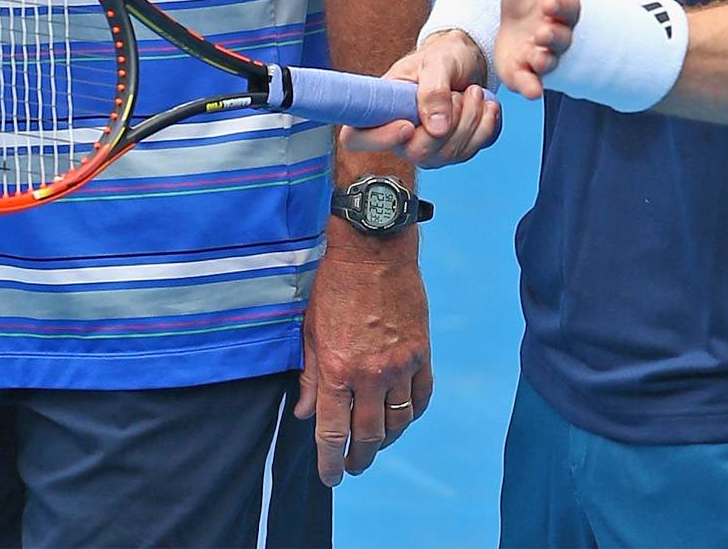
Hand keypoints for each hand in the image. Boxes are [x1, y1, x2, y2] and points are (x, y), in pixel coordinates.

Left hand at [294, 241, 431, 487]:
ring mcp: (400, 365)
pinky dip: (412, 413)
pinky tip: (402, 417)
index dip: (329, 461)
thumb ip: (310, 375)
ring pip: (398, 421)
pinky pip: (421, 396)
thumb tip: (306, 413)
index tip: (330, 476)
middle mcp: (370, 374)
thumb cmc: (334, 285)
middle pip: (369, 435)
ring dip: (386, 440)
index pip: (333, 432)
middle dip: (359, 458)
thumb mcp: (310, 330)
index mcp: (337, 369)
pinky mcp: (421, 353)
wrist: (373, 250)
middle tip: (352, 467)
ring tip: (375, 444)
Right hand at [340, 33, 500, 167]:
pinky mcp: (454, 151)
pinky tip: (484, 105)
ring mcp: (428, 147)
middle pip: (418, 153)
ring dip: (470, 119)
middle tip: (455, 93)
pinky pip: (473, 150)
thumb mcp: (437, 62)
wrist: (467, 61)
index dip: (379, 139)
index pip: (357, 138)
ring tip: (471, 92)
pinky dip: (485, 124)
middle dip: (447, 122)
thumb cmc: (442, 57)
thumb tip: (435, 128)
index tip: (407, 125)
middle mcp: (401, 135)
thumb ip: (433, 90)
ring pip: (450, 154)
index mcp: (381, 110)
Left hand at [497, 0, 592, 99]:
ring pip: (548, 61)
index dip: (562, 3)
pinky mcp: (522, 69)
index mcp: (561, 5)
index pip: (568, 6)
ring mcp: (539, 53)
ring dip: (544, 60)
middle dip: (554, 35)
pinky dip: (530, 86)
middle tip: (546, 32)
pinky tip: (529, 92)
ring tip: (538, 58)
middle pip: (560, 37)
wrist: (515, 13)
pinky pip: (529, 80)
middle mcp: (555, 32)